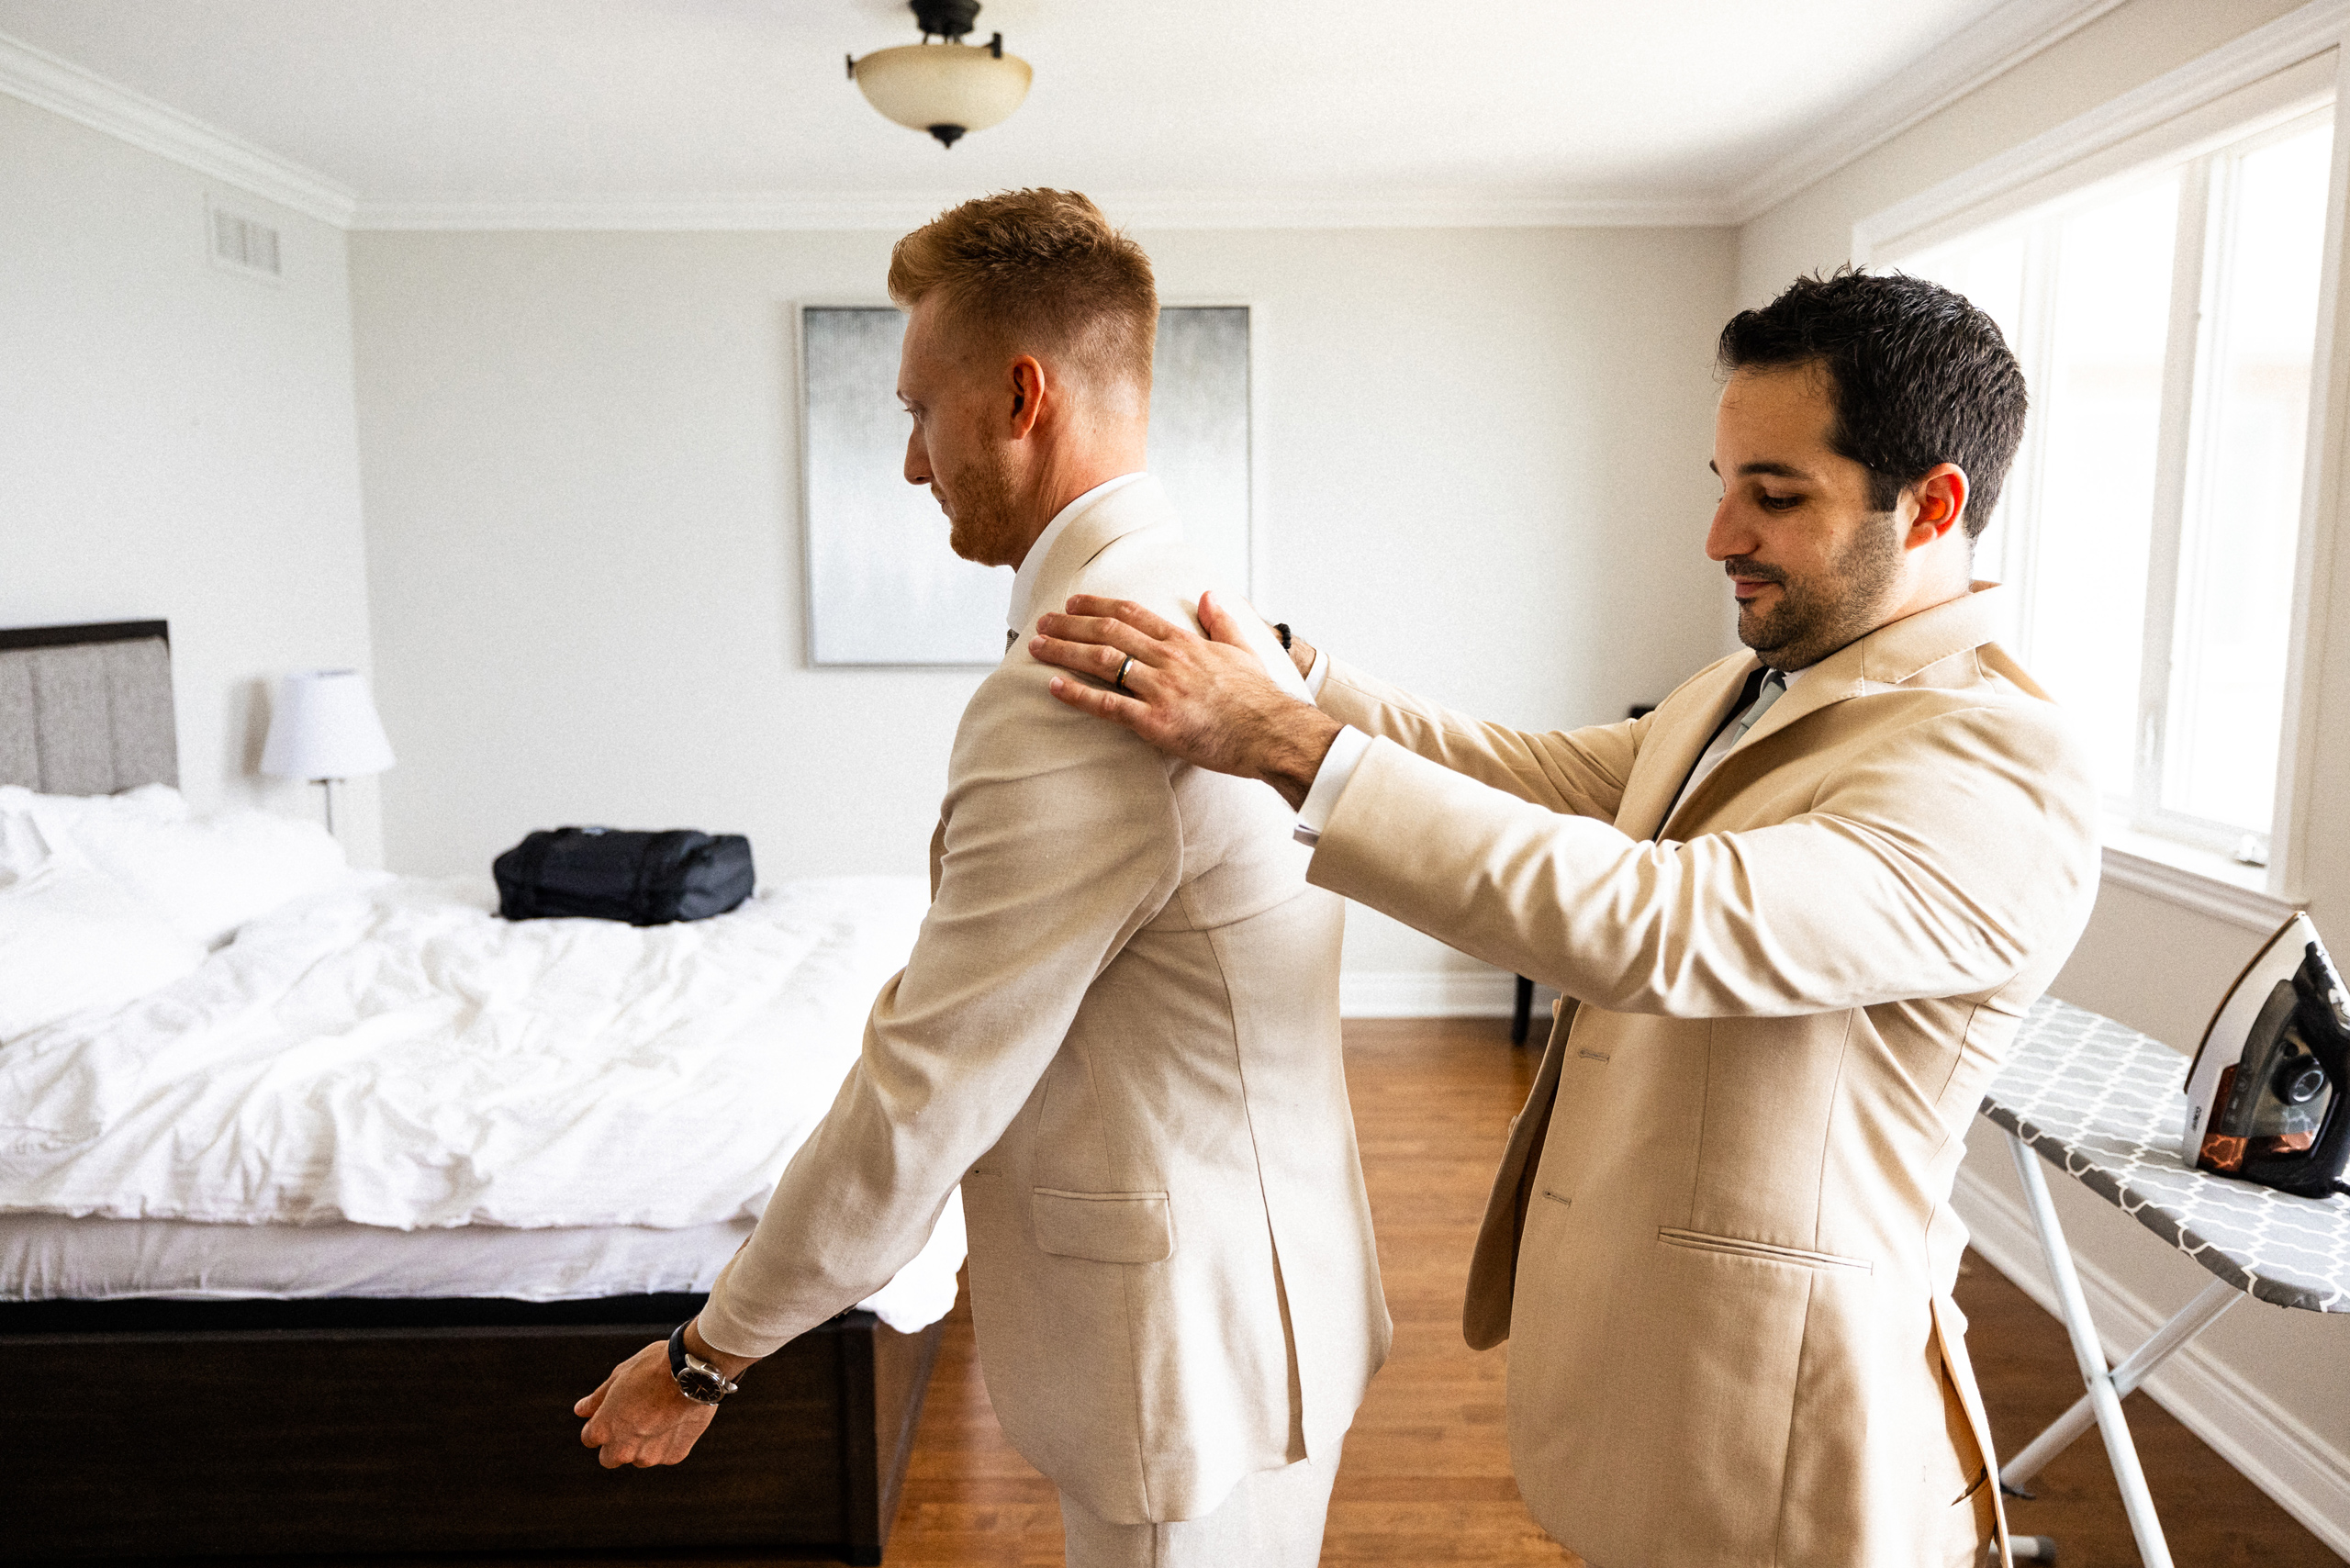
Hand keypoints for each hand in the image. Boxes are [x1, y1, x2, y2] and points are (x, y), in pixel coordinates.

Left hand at [574, 1339, 717, 1468]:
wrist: (693, 1371)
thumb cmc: (653, 1367)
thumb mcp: (619, 1375)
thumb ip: (597, 1399)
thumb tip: (581, 1410)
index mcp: (603, 1429)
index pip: (590, 1438)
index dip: (600, 1424)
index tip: (614, 1413)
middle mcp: (622, 1449)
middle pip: (611, 1458)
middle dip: (618, 1443)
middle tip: (636, 1419)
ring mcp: (649, 1456)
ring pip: (641, 1457)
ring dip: (645, 1443)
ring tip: (661, 1415)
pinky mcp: (673, 1456)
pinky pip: (666, 1454)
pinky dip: (669, 1442)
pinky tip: (677, 1419)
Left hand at [1030, 591, 1341, 810]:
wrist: (1271, 733)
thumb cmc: (1259, 698)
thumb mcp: (1244, 650)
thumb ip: (1223, 621)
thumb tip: (1209, 595)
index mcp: (1186, 643)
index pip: (1133, 615)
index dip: (1098, 606)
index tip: (1074, 602)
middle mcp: (1169, 660)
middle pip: (1109, 633)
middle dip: (1070, 624)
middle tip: (1042, 621)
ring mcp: (1161, 690)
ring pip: (1103, 662)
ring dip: (1065, 651)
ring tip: (1037, 646)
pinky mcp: (1156, 723)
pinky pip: (1108, 705)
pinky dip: (1077, 694)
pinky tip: (1054, 686)